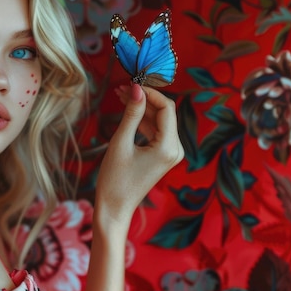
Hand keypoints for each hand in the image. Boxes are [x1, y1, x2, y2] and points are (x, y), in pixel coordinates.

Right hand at [94, 84, 183, 225]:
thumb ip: (131, 114)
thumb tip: (137, 88)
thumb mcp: (120, 143)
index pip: (166, 108)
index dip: (150, 92)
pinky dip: (143, 120)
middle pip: (165, 112)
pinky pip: (156, 131)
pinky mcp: (163, 155)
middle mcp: (175, 149)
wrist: (114, 207)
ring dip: (142, 108)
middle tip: (122, 88)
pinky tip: (128, 111)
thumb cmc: (115, 179)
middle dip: (145, 98)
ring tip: (121, 95)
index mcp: (169, 147)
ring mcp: (171, 153)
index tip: (131, 83)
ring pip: (160, 120)